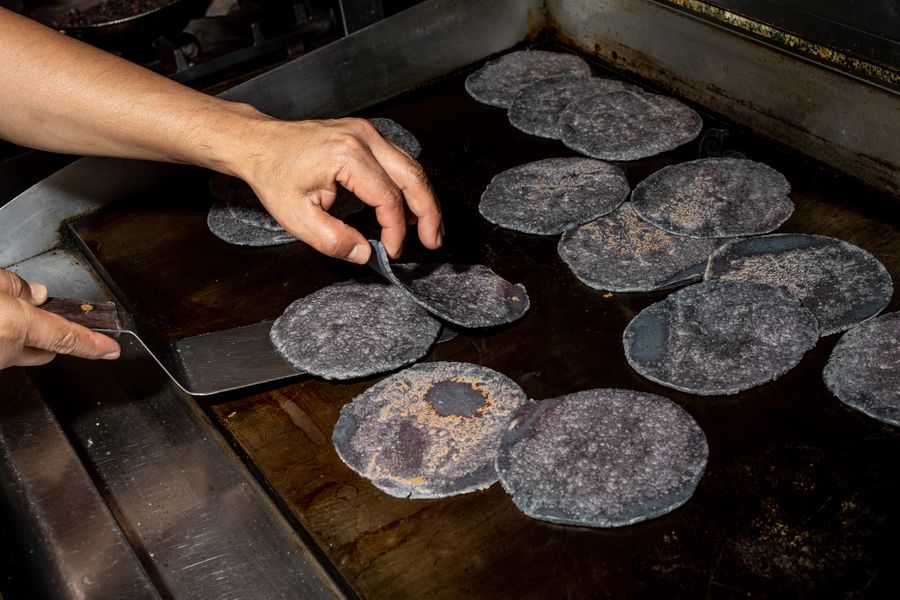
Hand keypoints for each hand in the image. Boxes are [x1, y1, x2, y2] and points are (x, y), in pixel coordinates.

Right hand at [0, 270, 119, 369]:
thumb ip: (15, 286)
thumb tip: (37, 293)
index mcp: (13, 328)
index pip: (67, 338)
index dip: (93, 344)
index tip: (111, 349)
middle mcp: (3, 353)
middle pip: (44, 351)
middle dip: (49, 334)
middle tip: (39, 311)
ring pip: (18, 352)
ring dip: (19, 335)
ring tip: (5, 311)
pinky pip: (1, 352)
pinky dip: (2, 339)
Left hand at [233, 117, 442, 262]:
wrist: (260, 145)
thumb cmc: (274, 176)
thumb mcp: (296, 217)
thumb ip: (333, 240)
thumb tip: (365, 254)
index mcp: (347, 156)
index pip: (388, 198)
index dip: (395, 230)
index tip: (390, 251)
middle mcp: (362, 138)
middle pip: (413, 177)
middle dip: (428, 213)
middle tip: (433, 241)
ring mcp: (366, 132)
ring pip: (411, 166)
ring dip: (423, 199)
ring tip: (428, 228)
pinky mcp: (366, 135)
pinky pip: (399, 161)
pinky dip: (410, 186)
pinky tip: (409, 208)